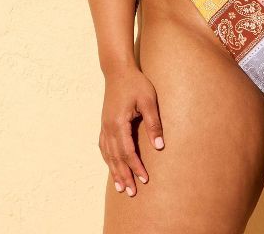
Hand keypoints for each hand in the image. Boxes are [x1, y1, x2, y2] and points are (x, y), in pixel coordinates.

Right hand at [99, 65, 164, 196]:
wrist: (118, 70)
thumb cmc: (136, 83)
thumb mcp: (149, 100)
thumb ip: (154, 123)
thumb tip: (159, 147)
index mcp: (119, 123)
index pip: (128, 152)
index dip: (136, 167)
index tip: (145, 179)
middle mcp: (108, 127)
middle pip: (116, 158)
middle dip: (124, 176)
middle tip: (132, 193)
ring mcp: (104, 126)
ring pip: (108, 155)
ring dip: (114, 171)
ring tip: (120, 187)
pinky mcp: (104, 123)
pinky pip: (104, 147)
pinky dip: (108, 160)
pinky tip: (112, 167)